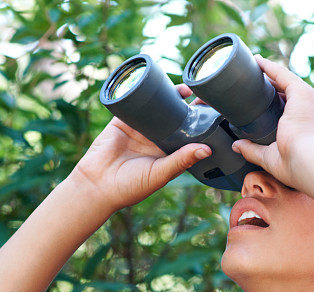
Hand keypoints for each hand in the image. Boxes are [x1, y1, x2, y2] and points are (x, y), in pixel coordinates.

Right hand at [69, 84, 210, 210]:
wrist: (97, 185)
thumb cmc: (130, 187)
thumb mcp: (160, 174)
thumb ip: (181, 160)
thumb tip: (207, 149)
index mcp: (169, 152)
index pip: (189, 134)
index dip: (201, 123)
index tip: (216, 113)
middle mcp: (156, 137)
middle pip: (176, 116)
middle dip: (189, 105)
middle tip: (204, 94)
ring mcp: (140, 127)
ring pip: (158, 106)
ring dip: (170, 95)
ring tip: (186, 88)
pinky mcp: (123, 119)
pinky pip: (135, 102)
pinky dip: (143, 92)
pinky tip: (156, 83)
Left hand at [230, 55, 313, 192]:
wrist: (311, 162)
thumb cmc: (297, 167)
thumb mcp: (272, 158)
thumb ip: (254, 151)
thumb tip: (236, 146)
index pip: (297, 113)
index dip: (283, 107)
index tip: (269, 104)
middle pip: (294, 96)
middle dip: (277, 90)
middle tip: (259, 86)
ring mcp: (313, 101)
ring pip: (289, 83)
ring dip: (272, 76)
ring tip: (256, 69)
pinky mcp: (303, 93)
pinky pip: (284, 75)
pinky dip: (270, 68)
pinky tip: (258, 62)